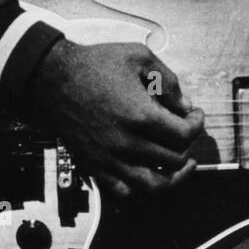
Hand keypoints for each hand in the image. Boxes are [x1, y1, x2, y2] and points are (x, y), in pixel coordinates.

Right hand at [28, 40, 204, 197]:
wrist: (51, 77)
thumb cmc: (94, 64)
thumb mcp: (139, 57)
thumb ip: (168, 80)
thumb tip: (184, 105)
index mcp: (140, 115)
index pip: (185, 134)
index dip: (197, 124)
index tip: (194, 114)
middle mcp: (126, 143)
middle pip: (174, 159)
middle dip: (188, 145)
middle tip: (186, 131)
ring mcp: (109, 158)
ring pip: (153, 186)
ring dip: (174, 177)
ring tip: (182, 165)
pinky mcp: (95, 166)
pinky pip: (123, 192)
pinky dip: (141, 188)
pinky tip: (149, 173)